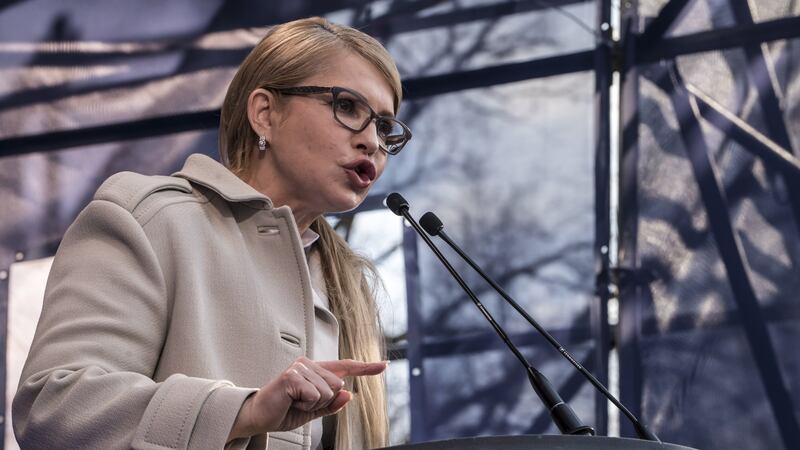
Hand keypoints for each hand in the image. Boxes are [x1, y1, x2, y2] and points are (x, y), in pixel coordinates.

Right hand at [227, 357, 386, 440]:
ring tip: (294, 402)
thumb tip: (349, 393)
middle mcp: (309, 364)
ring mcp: (300, 367)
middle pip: (338, 385)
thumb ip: (332, 404)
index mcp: (315, 370)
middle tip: (301, 403)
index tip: (384, 365)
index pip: (345, 367)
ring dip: (313, 404)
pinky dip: (305, 404)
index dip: (366, 368)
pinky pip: (315, 394)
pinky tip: (291, 401)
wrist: (259, 417)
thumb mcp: (313, 411)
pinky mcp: (292, 376)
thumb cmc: (284, 411)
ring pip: (328, 391)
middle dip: (323, 401)